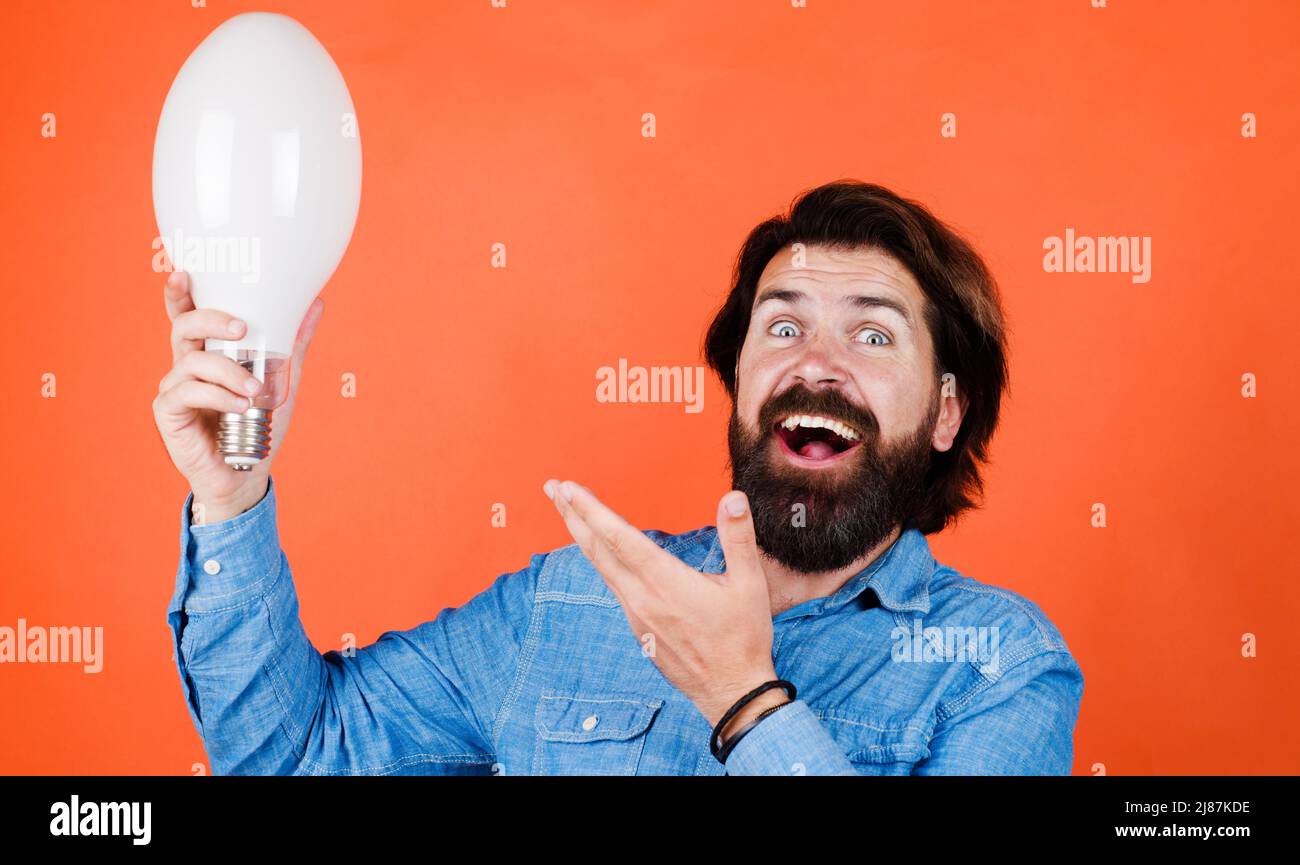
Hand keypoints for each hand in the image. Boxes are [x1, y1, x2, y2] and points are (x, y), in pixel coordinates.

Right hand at [152, 270, 323, 523]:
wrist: (247, 472)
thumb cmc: (258, 425)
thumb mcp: (282, 380)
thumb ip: (293, 344)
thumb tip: (316, 303)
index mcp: (207, 352)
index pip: (188, 314)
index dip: (180, 293)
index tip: (184, 271)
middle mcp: (186, 365)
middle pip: (184, 326)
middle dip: (210, 319)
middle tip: (241, 327)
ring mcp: (174, 388)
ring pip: (191, 362)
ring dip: (227, 371)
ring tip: (254, 390)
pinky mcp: (168, 412)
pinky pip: (188, 393)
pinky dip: (216, 396)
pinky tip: (239, 406)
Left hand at [544, 479, 779, 729]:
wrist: (730, 692)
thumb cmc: (742, 639)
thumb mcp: (749, 584)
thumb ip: (738, 537)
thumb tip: (732, 497)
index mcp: (665, 582)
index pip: (618, 537)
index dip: (590, 509)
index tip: (568, 487)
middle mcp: (641, 598)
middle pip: (596, 549)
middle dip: (572, 514)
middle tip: (551, 487)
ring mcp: (635, 614)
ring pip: (601, 567)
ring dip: (582, 535)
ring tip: (569, 511)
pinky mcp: (637, 627)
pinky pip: (613, 586)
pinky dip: (600, 561)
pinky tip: (601, 552)